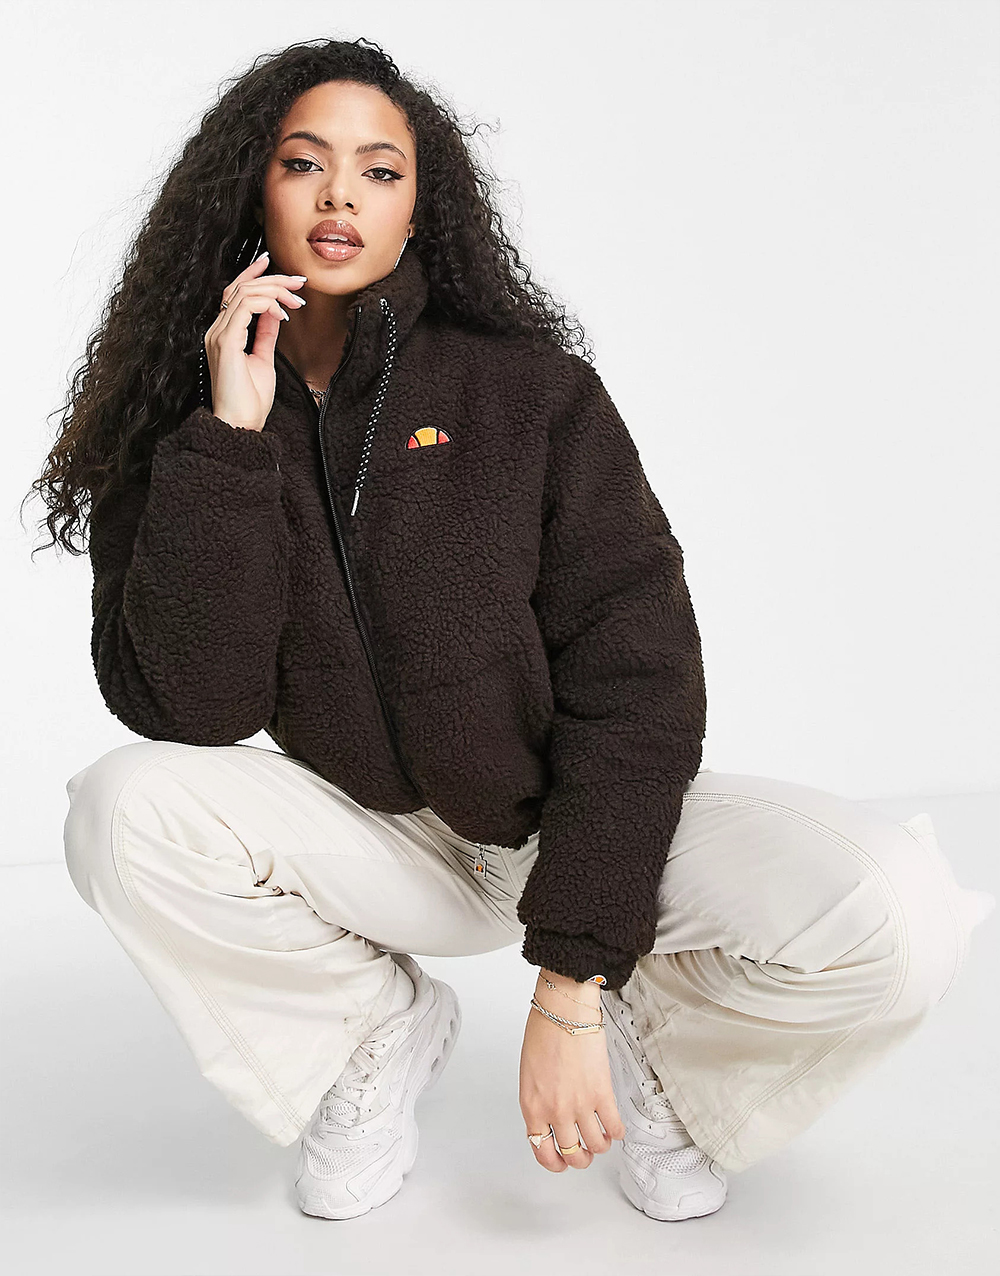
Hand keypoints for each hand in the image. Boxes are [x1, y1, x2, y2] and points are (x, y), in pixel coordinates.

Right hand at [203, 252, 307, 432]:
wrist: (241, 425)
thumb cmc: (250, 401)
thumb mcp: (263, 360)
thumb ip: (265, 334)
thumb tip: (274, 314)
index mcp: (223, 334)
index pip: (234, 293)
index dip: (252, 274)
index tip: (273, 264)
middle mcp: (216, 330)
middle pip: (241, 288)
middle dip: (273, 280)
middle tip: (299, 283)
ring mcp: (219, 335)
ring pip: (244, 293)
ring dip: (275, 291)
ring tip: (296, 301)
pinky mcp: (226, 342)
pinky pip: (246, 307)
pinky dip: (267, 304)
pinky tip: (283, 314)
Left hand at [519, 969, 625, 1172]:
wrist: (563, 1012)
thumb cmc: (544, 1033)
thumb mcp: (529, 1075)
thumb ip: (538, 1101)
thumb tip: (550, 1118)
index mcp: (532, 1107)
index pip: (542, 1151)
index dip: (554, 1162)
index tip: (561, 1162)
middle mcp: (555, 1111)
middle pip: (572, 1154)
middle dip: (580, 1158)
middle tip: (585, 1152)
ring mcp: (579, 1105)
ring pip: (596, 1146)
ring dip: (600, 1146)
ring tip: (602, 1139)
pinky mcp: (601, 1094)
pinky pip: (613, 1127)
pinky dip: (616, 1132)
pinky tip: (615, 1127)